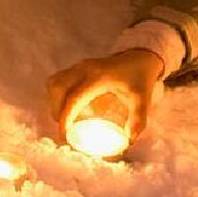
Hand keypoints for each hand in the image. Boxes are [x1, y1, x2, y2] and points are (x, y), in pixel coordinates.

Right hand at [45, 48, 165, 142]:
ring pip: (54, 83)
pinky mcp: (78, 67)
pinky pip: (58, 80)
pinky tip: (69, 105)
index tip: (65, 135)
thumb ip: (138, 119)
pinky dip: (58, 95)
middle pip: (57, 88)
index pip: (74, 97)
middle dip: (56, 110)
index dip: (65, 117)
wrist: (141, 56)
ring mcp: (79, 66)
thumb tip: (130, 140)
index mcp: (99, 77)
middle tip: (65, 128)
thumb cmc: (141, 78)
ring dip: (54, 102)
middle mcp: (85, 68)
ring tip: (64, 117)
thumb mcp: (142, 98)